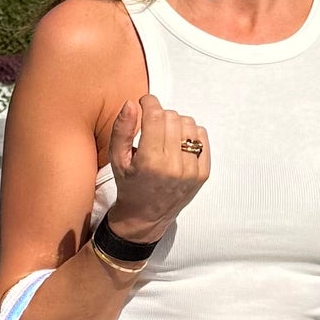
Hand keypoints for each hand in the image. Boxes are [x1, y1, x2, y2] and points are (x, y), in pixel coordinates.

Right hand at [105, 94, 209, 243]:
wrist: (146, 216)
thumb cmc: (129, 185)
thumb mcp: (117, 159)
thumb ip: (122, 129)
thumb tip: (132, 104)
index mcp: (150, 162)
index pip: (156, 116)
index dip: (149, 102)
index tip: (144, 103)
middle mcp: (174, 166)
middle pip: (172, 117)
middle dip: (160, 116)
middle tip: (151, 127)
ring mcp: (191, 170)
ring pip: (188, 124)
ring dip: (176, 124)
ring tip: (165, 136)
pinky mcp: (203, 173)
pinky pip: (202, 137)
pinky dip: (190, 134)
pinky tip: (178, 144)